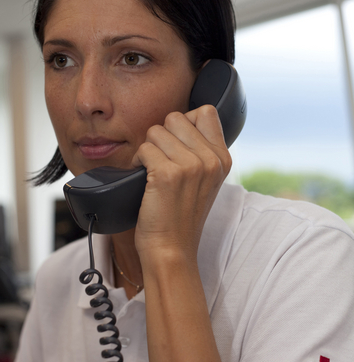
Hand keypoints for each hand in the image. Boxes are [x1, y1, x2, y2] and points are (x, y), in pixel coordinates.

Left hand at [131, 104, 231, 262]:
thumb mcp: (204, 181)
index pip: (205, 112)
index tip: (178, 146)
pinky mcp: (168, 174)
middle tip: (162, 162)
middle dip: (162, 136)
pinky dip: (137, 161)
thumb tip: (182, 122)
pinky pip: (144, 148)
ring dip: (148, 150)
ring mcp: (191, 166)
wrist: (171, 249)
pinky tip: (144, 179)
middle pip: (176, 117)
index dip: (184, 123)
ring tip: (153, 172)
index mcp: (223, 158)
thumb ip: (201, 151)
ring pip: (156, 131)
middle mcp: (211, 159)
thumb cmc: (181, 216)